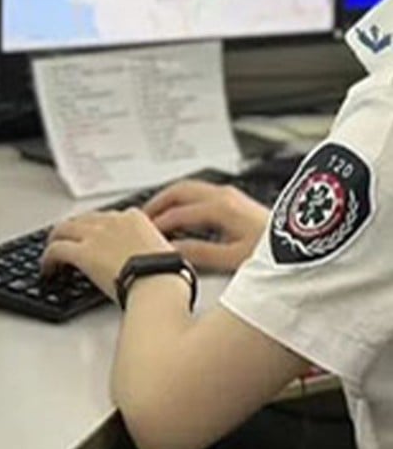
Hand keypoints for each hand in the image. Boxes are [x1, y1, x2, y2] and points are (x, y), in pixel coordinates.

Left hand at [42, 208, 173, 300]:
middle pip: (83, 220)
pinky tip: (47, 269)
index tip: (94, 238)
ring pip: (64, 229)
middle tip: (65, 240)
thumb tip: (150, 262)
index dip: (97, 229)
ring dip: (55, 239)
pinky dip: (47, 258)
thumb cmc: (169, 274)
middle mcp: (112, 221)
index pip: (108, 218)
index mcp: (135, 218)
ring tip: (51, 252)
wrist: (160, 282)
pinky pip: (56, 250)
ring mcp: (96, 236)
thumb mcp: (167, 253)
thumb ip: (152, 251)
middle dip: (73, 230)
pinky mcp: (82, 253)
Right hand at [144, 181, 269, 272]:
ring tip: (156, 216)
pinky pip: (200, 194)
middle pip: (178, 191)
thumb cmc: (276, 252)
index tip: (142, 236)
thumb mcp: (234, 259)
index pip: (176, 213)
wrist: (308, 245)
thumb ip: (198, 254)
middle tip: (139, 219)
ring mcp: (232, 195)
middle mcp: (225, 196)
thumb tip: (171, 251)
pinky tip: (182, 217)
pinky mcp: (237, 201)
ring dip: (169, 200)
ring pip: (189, 189)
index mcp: (220, 207)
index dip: (156, 225)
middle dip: (156, 203)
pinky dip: (183, 202)